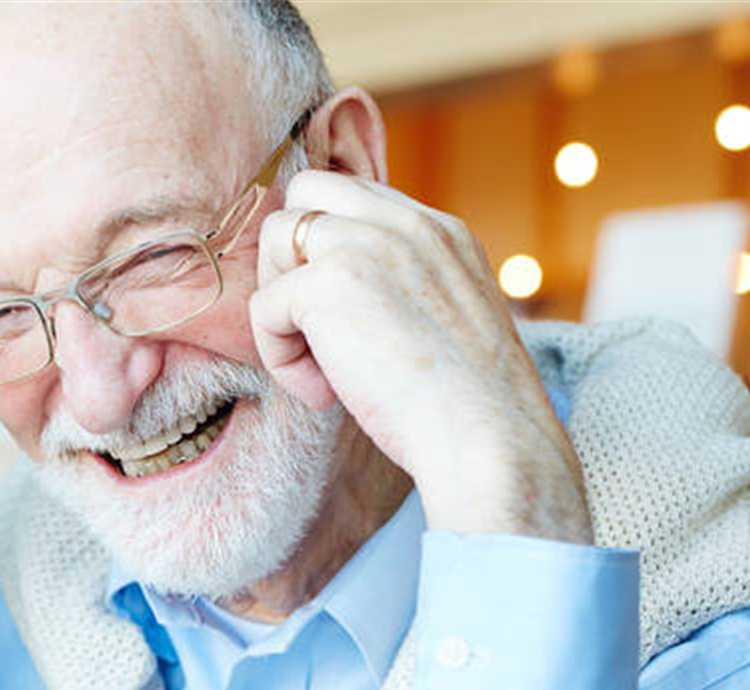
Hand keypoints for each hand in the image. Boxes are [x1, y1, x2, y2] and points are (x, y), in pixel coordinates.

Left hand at [247, 170, 590, 543]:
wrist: (485, 436)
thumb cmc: (466, 405)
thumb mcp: (444, 317)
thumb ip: (399, 284)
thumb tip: (333, 297)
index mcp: (440, 229)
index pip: (353, 196)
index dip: (324, 248)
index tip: (339, 313)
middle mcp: (405, 223)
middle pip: (304, 193)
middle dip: (290, 258)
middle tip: (313, 328)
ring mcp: (365, 245)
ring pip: (274, 237)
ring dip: (280, 304)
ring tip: (318, 365)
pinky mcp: (328, 283)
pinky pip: (264, 306)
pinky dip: (278, 356)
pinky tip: (321, 393)